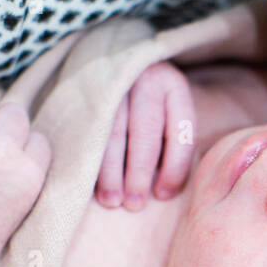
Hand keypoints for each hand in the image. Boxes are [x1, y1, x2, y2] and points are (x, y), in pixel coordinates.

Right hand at [97, 61, 196, 210]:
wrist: (111, 61)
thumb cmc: (147, 104)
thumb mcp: (168, 112)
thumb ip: (172, 143)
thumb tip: (165, 192)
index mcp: (173, 86)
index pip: (180, 133)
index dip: (174, 169)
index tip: (163, 196)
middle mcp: (145, 78)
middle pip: (146, 132)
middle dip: (139, 173)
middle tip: (134, 205)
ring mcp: (113, 80)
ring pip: (112, 131)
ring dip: (111, 172)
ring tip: (111, 201)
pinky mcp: (86, 89)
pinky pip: (87, 128)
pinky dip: (89, 158)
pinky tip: (90, 180)